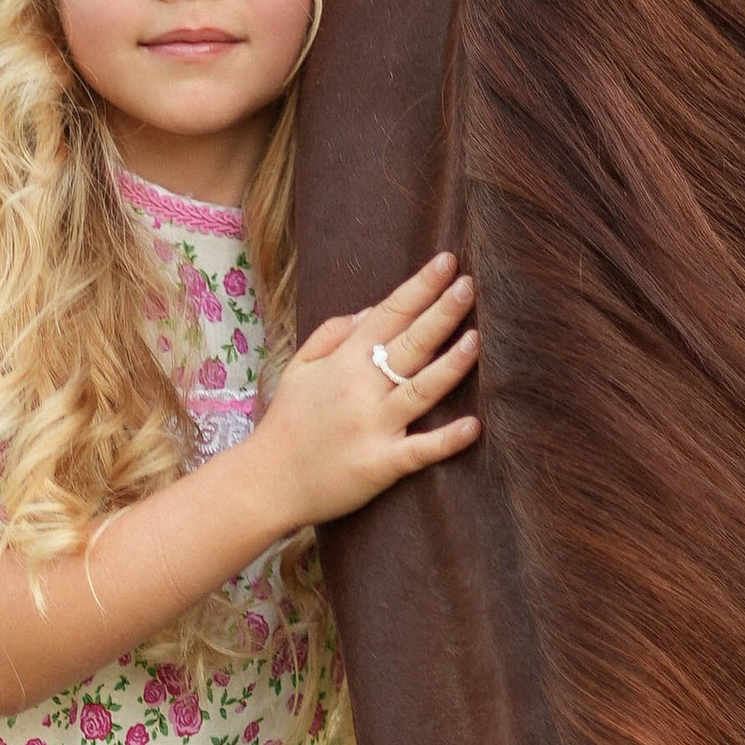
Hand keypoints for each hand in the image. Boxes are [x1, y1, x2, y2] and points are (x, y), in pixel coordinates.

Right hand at [246, 252, 481, 530]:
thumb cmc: (288, 422)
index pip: (389, 314)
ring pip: (421, 389)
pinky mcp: (380, 465)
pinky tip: (473, 425)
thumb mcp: (300, 367)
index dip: (420, 287)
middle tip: (471, 286)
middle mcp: (361, 389)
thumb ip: (334, 333)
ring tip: (478, 339)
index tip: (448, 262)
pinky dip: (446, 440)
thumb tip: (375, 310)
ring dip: (451, 365)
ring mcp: (373, 427)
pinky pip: (418, 451)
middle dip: (442, 312)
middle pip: (411, 344)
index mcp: (344, 361)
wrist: (267, 482)